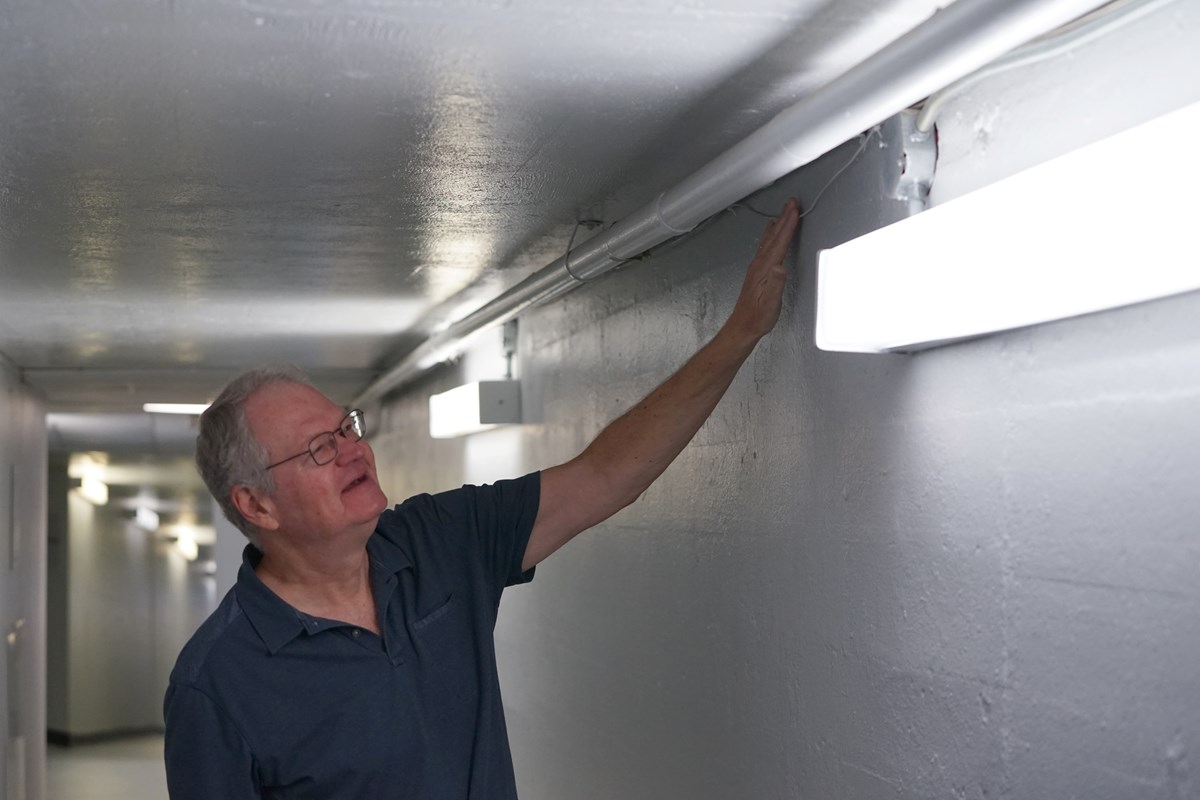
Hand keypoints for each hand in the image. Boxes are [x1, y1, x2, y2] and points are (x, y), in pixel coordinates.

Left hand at [726, 197, 799, 341]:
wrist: (743, 325)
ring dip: (778, 224)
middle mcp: (759, 264)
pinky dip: (771, 235)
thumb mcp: (771, 303)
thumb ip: (776, 284)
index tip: (795, 210)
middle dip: (784, 217)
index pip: (780, 242)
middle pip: (774, 236)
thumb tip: (781, 267)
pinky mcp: (757, 271)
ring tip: (784, 212)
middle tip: (791, 202)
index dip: (788, 225)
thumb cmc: (758, 317)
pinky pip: (766, 246)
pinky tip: (771, 232)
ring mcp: (757, 266)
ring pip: (769, 239)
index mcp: (765, 269)